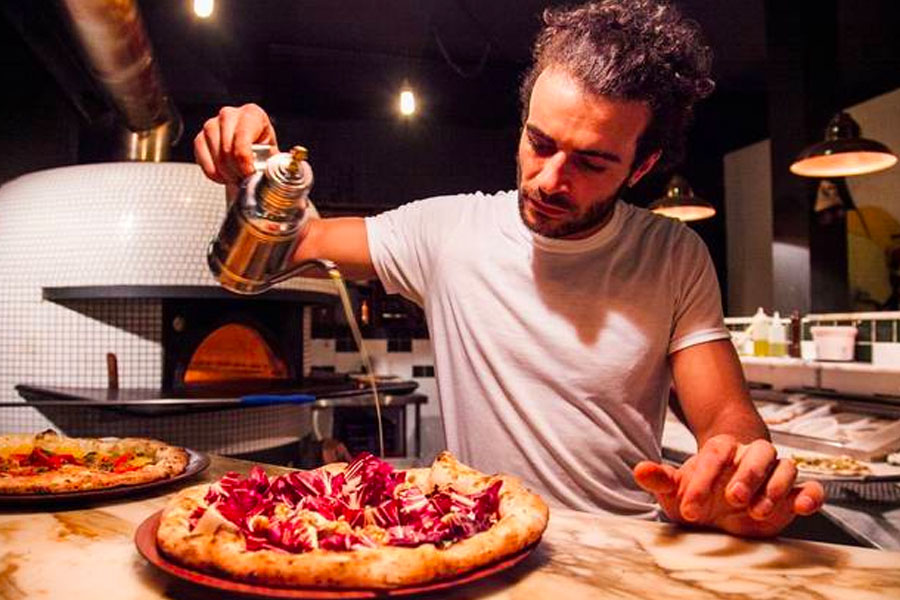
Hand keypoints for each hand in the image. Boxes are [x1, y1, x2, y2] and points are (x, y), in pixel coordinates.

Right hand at [194, 103, 278, 184]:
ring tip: (237, 178)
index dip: (245, 161)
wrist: (253, 152)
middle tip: (245, 181)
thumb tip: (276, 170)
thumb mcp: (274, 154)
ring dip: (226, 173)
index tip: (250, 175)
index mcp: (252, 113)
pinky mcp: (200, 138)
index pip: (243, 138)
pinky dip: (213, 173)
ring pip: (215, 155)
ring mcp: (212, 125)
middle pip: (227, 148)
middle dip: (236, 170)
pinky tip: (224, 176)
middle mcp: (230, 115)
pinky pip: (202, 159)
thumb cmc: (264, 151)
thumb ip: (276, 162)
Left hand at [633, 435, 824, 537]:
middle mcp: (750, 458)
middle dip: (747, 474)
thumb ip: (660, 479)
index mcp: (721, 451)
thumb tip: (639, 470)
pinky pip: (810, 488)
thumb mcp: (676, 490)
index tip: (690, 507)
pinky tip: (801, 506)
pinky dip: (810, 495)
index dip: (703, 479)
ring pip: (785, 466)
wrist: (721, 509)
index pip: (714, 456)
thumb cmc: (699, 495)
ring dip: (775, 487)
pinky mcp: (792, 495)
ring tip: (757, 510)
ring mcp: (773, 475)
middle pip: (758, 452)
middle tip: (733, 498)